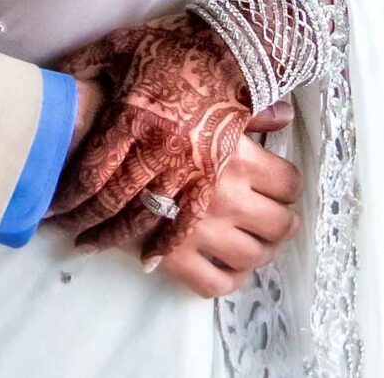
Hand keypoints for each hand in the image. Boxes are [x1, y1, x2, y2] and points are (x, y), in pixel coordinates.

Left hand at [47, 15, 250, 258]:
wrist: (236, 46)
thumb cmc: (175, 42)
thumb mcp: (121, 43)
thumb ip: (85, 63)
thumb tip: (55, 78)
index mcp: (130, 116)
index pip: (90, 170)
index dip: (66, 195)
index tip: (49, 205)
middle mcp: (156, 147)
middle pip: (110, 198)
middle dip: (81, 219)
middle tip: (61, 229)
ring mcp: (186, 163)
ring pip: (142, 213)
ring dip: (114, 235)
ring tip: (90, 245)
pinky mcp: (211, 172)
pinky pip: (187, 217)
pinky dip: (167, 242)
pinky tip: (148, 259)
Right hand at [126, 108, 302, 299]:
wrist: (94, 140)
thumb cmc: (150, 114)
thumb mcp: (205, 99)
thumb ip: (250, 113)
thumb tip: (284, 116)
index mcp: (238, 158)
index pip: (289, 183)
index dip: (289, 187)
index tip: (281, 188)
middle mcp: (227, 197)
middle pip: (279, 225)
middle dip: (284, 224)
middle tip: (277, 219)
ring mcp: (201, 230)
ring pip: (254, 257)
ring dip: (262, 252)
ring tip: (256, 243)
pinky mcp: (173, 256)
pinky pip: (215, 283)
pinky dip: (230, 280)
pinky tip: (230, 268)